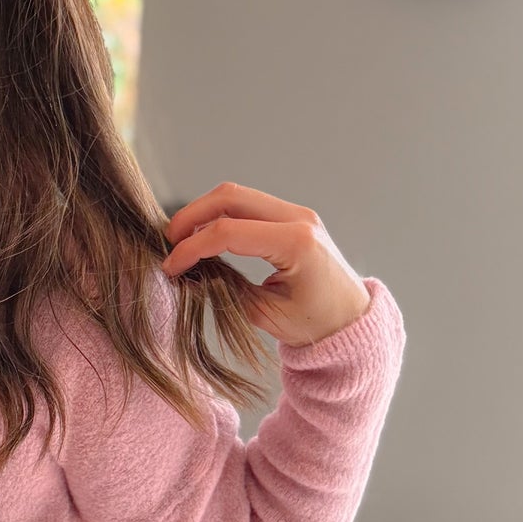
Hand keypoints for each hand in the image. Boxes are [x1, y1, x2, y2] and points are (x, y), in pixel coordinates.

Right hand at [161, 181, 371, 347]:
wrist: (354, 321)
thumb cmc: (317, 325)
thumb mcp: (267, 315)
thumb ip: (228, 288)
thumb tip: (194, 272)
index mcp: (296, 244)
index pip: (228, 233)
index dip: (191, 248)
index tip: (171, 268)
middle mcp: (299, 219)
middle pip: (230, 197)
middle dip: (192, 216)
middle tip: (169, 242)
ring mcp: (298, 214)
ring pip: (238, 196)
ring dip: (205, 213)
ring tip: (183, 240)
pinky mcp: (294, 218)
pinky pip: (250, 207)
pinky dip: (222, 217)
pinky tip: (207, 238)